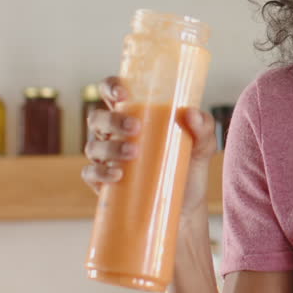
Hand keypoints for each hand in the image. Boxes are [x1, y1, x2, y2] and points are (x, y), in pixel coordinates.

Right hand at [82, 76, 218, 220]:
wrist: (187, 206)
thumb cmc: (189, 166)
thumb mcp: (202, 145)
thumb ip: (202, 126)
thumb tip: (191, 114)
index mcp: (135, 114)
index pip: (112, 91)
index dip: (111, 86)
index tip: (122, 93)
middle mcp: (116, 133)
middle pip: (98, 118)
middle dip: (113, 120)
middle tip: (136, 128)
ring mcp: (108, 157)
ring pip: (93, 145)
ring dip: (110, 147)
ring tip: (133, 153)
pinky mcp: (104, 182)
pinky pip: (90, 173)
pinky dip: (100, 172)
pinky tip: (117, 174)